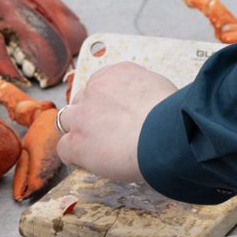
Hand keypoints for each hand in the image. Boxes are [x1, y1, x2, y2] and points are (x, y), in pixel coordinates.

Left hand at [53, 61, 175, 184]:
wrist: (164, 135)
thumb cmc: (172, 115)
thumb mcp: (160, 88)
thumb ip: (143, 91)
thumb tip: (145, 103)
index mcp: (117, 73)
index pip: (99, 84)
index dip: (104, 102)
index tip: (114, 115)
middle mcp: (96, 89)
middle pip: (81, 100)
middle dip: (89, 115)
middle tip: (106, 133)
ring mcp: (83, 115)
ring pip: (66, 120)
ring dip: (77, 132)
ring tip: (94, 148)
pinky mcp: (77, 142)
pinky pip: (64, 148)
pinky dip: (74, 157)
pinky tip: (89, 163)